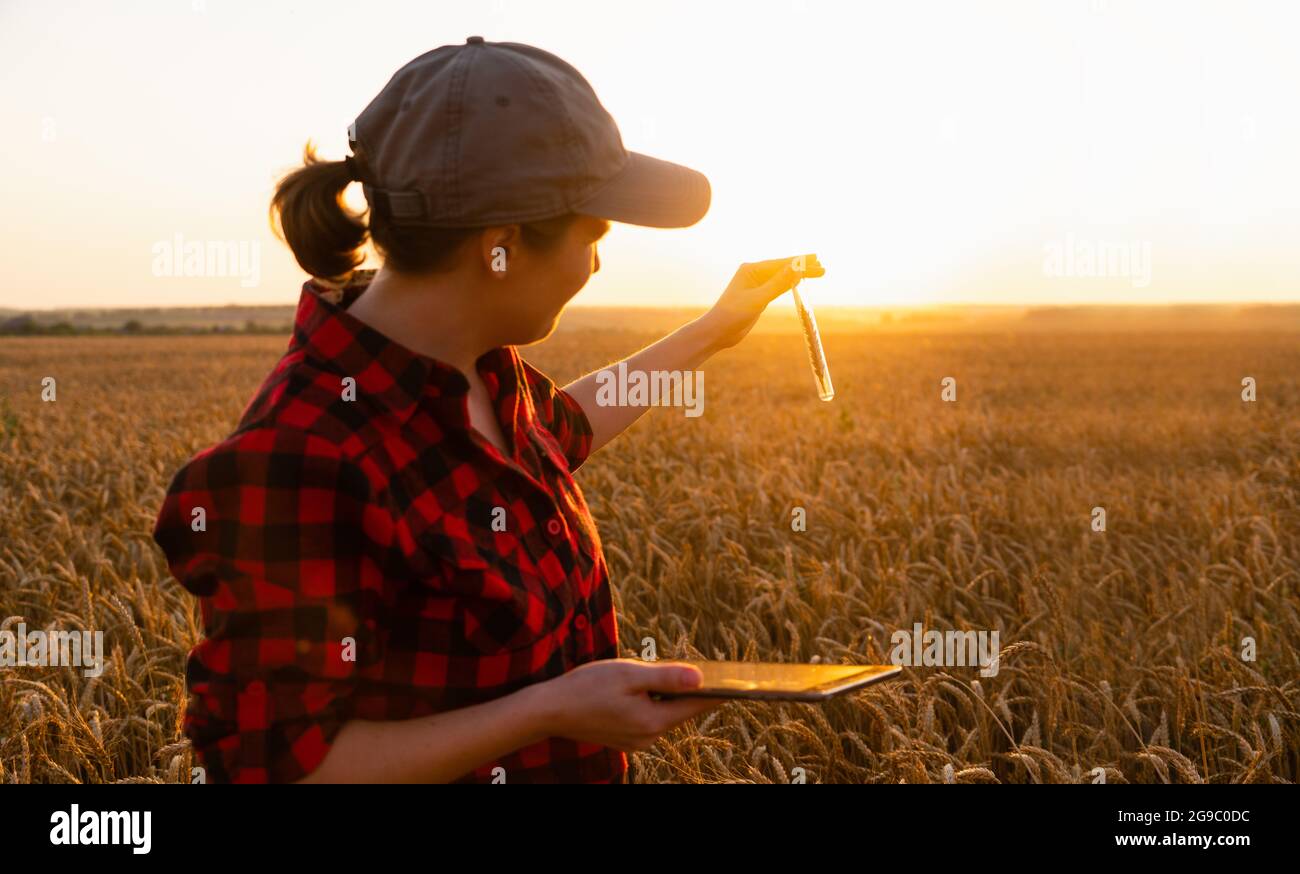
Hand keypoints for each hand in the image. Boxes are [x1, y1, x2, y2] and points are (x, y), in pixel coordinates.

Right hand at [537, 659, 727, 752]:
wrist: (549, 710)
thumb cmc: (587, 687)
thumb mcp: (629, 674)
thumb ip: (666, 677)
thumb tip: (701, 678)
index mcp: (653, 721)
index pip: (697, 706)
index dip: (719, 692)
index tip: (740, 682)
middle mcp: (648, 737)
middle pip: (681, 710)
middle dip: (692, 690)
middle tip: (709, 670)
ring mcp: (635, 741)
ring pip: (664, 714)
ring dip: (669, 695)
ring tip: (673, 674)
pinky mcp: (624, 738)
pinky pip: (648, 718)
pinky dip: (652, 703)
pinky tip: (643, 689)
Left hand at [700, 254, 824, 350]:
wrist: (717, 332)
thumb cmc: (732, 315)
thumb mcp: (757, 299)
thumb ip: (777, 284)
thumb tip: (795, 267)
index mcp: (751, 269)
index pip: (781, 264)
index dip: (801, 263)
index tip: (817, 261)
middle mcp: (754, 274)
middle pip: (783, 268)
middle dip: (802, 267)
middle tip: (822, 266)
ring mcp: (756, 285)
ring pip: (782, 277)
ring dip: (798, 275)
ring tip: (816, 271)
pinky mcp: (759, 296)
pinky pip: (778, 287)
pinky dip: (790, 284)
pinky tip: (799, 282)